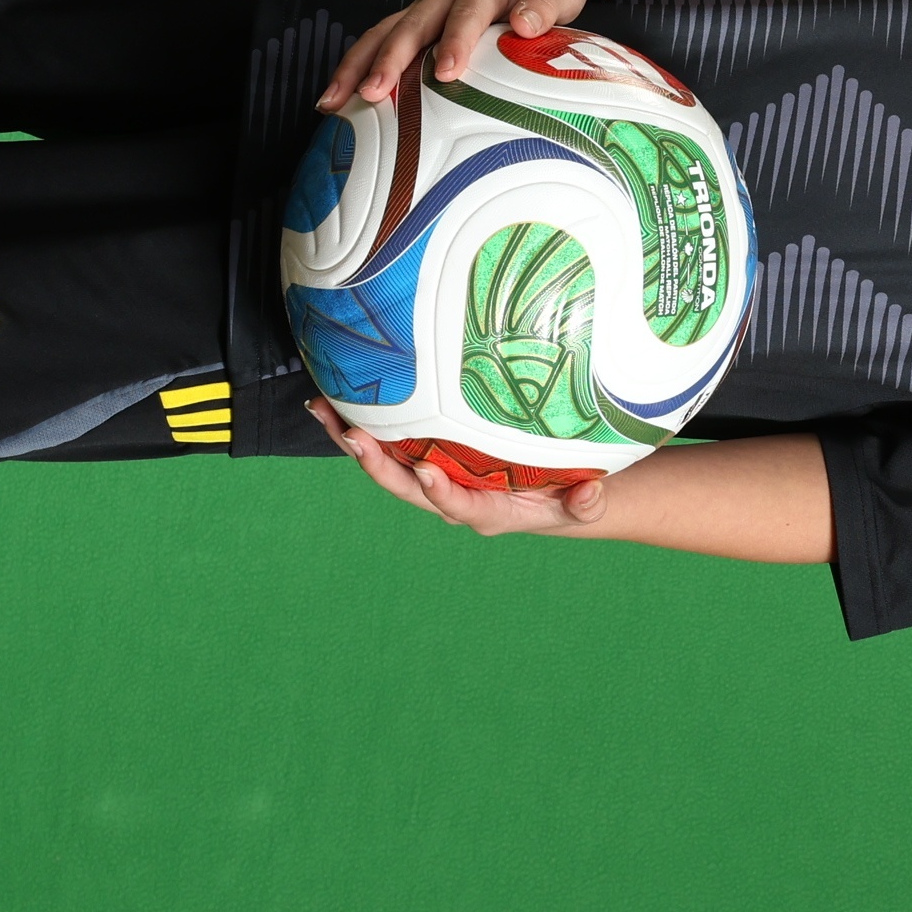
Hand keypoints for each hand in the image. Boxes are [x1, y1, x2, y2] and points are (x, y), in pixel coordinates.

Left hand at [307, 398, 610, 532]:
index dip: (442, 492)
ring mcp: (437, 477)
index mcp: (489, 512)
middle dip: (377, 464)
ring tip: (321, 409)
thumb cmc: (571, 494)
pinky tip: (334, 399)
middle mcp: (454, 498)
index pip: (462, 506)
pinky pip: (390, 444)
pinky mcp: (428, 457)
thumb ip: (587, 503)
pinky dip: (361, 425)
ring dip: (353, 439)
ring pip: (388, 464)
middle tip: (351, 436)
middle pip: (408, 488)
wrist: (555, 496)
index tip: (426, 473)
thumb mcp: (588, 501)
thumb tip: (590, 494)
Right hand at [317, 0, 615, 111]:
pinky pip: (384, 40)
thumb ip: (544, 6)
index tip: (446, 74)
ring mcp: (428, 6)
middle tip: (370, 93)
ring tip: (333, 100)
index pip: (466, 14)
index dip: (454, 42)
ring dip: (358, 64)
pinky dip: (361, 64)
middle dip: (388, 60)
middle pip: (410, 25)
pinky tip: (342, 95)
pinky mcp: (420, 19)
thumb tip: (524, 23)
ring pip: (385, 32)